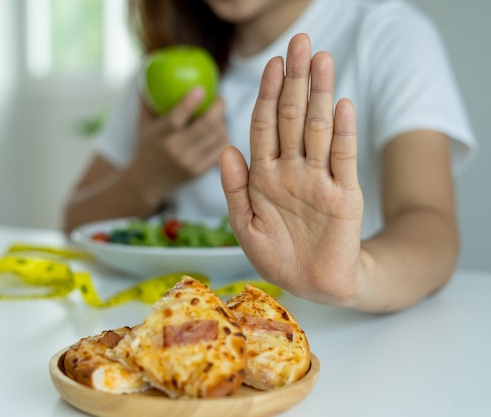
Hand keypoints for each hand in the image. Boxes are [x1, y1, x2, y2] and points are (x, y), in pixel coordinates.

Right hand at [129, 87, 228, 204]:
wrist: (146, 182)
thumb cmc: (147, 146)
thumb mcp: (144, 124)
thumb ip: (148, 100)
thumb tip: (149, 70)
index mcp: (160, 135)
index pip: (177, 118)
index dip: (190, 102)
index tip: (201, 88)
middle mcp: (175, 150)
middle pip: (205, 126)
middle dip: (218, 109)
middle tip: (220, 99)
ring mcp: (189, 162)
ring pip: (216, 137)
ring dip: (222, 123)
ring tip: (219, 116)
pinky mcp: (199, 171)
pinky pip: (219, 150)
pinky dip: (223, 138)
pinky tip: (220, 132)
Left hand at [220, 34, 364, 305]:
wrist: (314, 284)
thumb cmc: (277, 256)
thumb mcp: (244, 226)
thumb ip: (234, 189)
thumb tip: (225, 148)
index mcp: (264, 176)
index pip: (265, 125)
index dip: (267, 94)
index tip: (272, 63)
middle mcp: (291, 170)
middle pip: (293, 117)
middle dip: (295, 80)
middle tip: (300, 42)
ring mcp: (319, 179)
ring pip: (318, 129)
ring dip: (320, 94)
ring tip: (322, 60)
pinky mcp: (345, 195)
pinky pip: (342, 159)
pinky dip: (341, 132)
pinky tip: (340, 104)